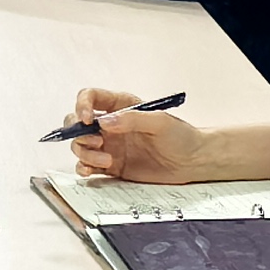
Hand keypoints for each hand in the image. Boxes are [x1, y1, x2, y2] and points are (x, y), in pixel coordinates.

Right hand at [67, 92, 204, 185]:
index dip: (82, 106)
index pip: (90, 97)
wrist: (192, 161)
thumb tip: (105, 121)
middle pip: (77, 122)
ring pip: (80, 145)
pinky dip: (83, 168)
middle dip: (79, 132)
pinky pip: (87, 165)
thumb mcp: (159, 122)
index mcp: (120, 106)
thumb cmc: (181, 136)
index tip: (87, 119)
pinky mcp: (111, 165)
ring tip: (106, 160)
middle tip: (97, 142)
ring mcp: (109, 145)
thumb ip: (132, 119)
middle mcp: (111, 125)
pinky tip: (90, 171)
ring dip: (85, 153)